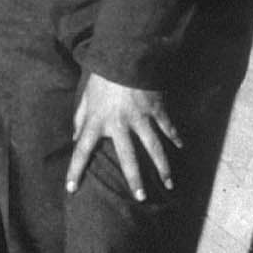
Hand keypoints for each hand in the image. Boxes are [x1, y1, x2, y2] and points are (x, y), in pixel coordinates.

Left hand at [66, 72, 181, 200]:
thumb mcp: (86, 96)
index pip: (82, 150)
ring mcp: (141, 118)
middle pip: (128, 157)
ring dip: (163, 167)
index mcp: (97, 121)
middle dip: (134, 179)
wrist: (126, 55)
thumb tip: (77, 137)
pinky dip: (175, 137)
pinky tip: (181, 148)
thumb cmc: (103, 76)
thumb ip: (80, 117)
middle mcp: (119, 124)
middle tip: (141, 197)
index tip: (71, 188)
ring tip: (169, 184)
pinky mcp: (156, 109)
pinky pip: (168, 127)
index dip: (75, 170)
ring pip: (154, 148)